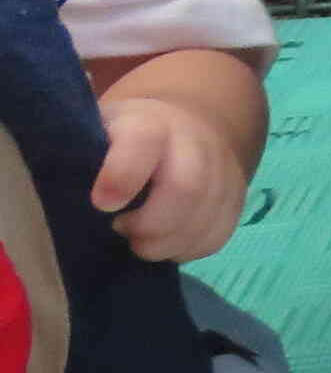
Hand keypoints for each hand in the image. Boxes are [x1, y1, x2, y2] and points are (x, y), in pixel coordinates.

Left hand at [91, 92, 249, 263]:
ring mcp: (222, 171)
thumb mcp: (96, 130)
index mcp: (150, 122)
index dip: (122, 174)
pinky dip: (186, 250)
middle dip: (151, 225)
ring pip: (205, 219)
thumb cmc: (121, 137)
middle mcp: (195, 143)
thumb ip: (77, 152)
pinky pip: (217, 236)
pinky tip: (166, 243)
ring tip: (139, 240)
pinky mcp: (236, 199)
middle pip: (188, 187)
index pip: (144, 140)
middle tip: (122, 230)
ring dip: (165, 244)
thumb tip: (53, 186)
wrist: (185, 124)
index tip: (101, 205)